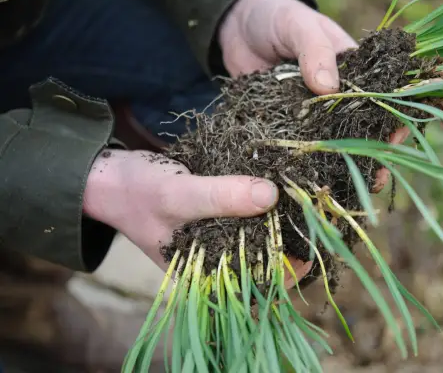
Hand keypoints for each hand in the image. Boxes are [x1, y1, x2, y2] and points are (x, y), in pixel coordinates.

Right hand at [82, 149, 310, 288]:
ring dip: (280, 220)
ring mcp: (216, 240)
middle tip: (316, 212)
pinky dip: (264, 203)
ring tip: (305, 199)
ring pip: (259, 236)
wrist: (110, 176)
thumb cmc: (138, 192)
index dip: (288, 268)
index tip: (313, 241)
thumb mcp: (179, 194)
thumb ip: (221, 197)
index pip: (258, 284)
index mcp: (205, 275)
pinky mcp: (216, 218)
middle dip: (290, 240)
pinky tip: (281, 189)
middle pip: (264, 260)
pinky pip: (247, 215)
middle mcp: (214, 262)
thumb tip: (271, 195)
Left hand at [219, 0, 409, 278]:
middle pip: (357, 128)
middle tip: (377, 178)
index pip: (377, 96)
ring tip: (349, 192)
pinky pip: (297, 147)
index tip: (398, 137)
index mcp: (348, 70)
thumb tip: (328, 88)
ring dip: (340, 167)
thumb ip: (314, 51)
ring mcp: (307, 113)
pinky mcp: (283, 125)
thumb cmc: (275, 17)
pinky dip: (304, 165)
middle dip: (371, 153)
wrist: (235, 24)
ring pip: (329, 143)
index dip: (391, 117)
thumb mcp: (298, 26)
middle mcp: (332, 96)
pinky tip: (309, 186)